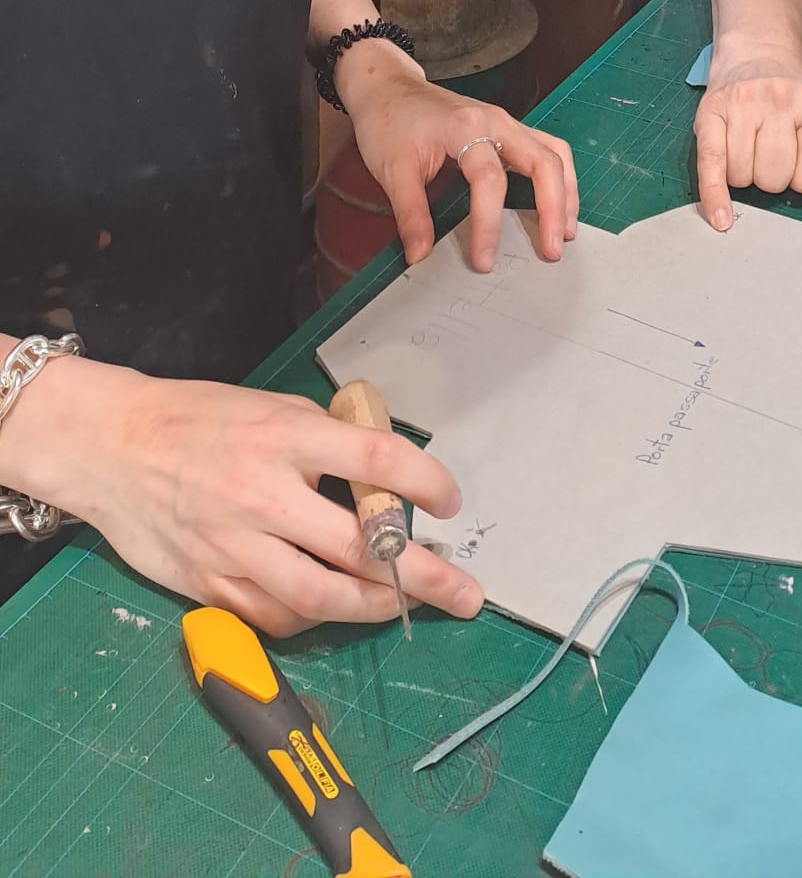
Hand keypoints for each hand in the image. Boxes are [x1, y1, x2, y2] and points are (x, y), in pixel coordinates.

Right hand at [38, 359, 485, 638]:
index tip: (451, 502)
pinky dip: (315, 618)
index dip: (425, 482)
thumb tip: (386, 476)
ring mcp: (235, 547)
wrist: (112, 447)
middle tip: (463, 592)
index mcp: (285, 438)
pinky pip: (276, 617)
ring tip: (406, 607)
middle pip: (360, 547)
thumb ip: (328, 442)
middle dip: (423, 575)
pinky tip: (338, 607)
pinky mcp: (210, 585)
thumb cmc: (200, 420)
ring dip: (374, 608)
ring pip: (321, 598)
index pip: (376, 461)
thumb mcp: (273, 408)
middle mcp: (263, 495)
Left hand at [341, 42, 577, 269]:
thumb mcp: (392, 170)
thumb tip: (421, 256)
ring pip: (554, 153)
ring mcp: (506, 122)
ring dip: (566, 192)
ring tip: (566, 231)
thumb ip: (411, 214)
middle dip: (553, 208)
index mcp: (465, 128)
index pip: (489, 179)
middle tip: (552, 250)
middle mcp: (495, 121)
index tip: (484, 261)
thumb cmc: (388, 122)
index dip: (490, 224)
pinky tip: (557, 204)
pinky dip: (559, 178)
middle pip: (542, 161)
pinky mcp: (508, 128)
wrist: (387, 86)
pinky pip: (547, 149)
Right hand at [693, 55, 801, 231]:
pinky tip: (721, 218)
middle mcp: (781, 99)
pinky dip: (714, 196)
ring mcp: (743, 103)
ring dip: (747, 177)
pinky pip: (710, 164)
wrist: (758, 58)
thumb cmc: (801, 105)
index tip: (801, 155)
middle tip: (774, 152)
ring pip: (744, 177)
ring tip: (752, 149)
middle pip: (775, 179)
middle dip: (775, 178)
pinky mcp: (709, 111)